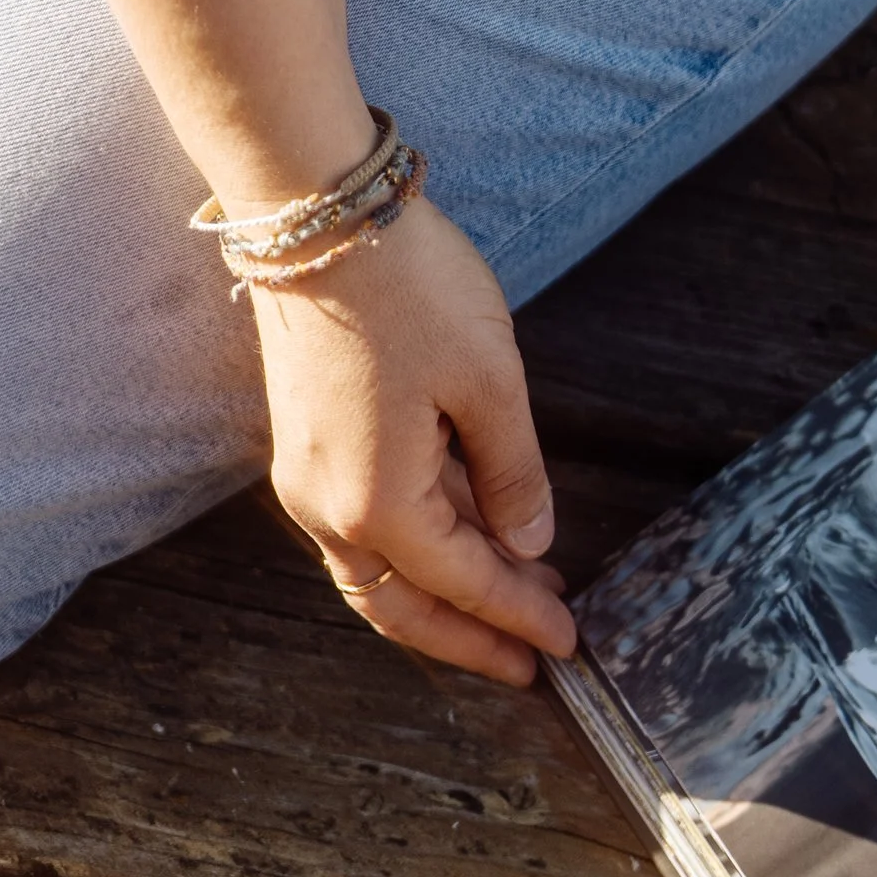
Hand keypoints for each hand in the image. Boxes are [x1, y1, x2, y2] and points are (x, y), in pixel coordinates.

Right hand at [246, 195, 576, 684]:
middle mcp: (328, 507)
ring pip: (379, 571)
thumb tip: (529, 542)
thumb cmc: (410, 290)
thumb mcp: (490, 382)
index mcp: (378, 504)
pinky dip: (419, 547)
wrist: (316, 215)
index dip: (518, 615)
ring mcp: (311, 476)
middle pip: (404, 605)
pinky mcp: (309, 443)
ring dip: (445, 594)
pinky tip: (474, 535)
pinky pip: (365, 526)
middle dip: (469, 637)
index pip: (464, 582)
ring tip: (519, 598)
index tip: (567, 643)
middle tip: (532, 661)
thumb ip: (513, 473)